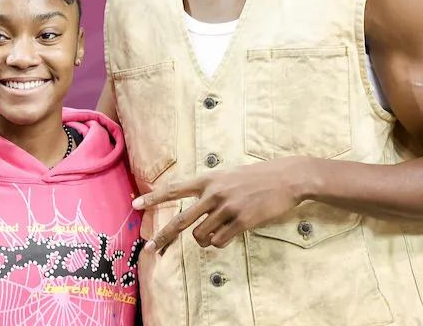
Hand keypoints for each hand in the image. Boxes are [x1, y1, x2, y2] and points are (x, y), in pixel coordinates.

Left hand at [132, 156, 311, 253]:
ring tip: (215, 232)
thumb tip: (196, 211)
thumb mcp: (228, 175)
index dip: (153, 198)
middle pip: (180, 220)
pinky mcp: (242, 221)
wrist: (287, 178)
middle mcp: (213, 193)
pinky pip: (220, 241)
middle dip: (163, 236)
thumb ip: (210, 189)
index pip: (174, 189)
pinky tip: (230, 233)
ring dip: (203, 240)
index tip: (135, 205)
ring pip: (200, 236)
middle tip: (151, 248)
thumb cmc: (257, 177)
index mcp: (208, 179)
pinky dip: (220, 242)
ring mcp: (227, 208)